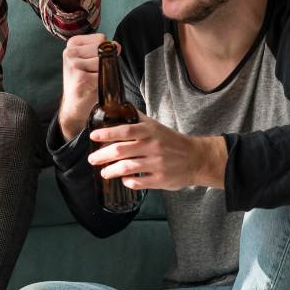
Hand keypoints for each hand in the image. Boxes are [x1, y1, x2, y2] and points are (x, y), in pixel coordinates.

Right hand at [57, 33, 106, 140]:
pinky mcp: (81, 78)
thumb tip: (116, 45)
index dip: (104, 51)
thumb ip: (103, 49)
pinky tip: (93, 87)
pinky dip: (104, 82)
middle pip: (102, 48)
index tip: (93, 63)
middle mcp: (69, 53)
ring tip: (93, 80)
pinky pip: (104, 75)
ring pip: (104, 61)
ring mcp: (73, 65)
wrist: (74, 105)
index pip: (100, 38)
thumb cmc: (85, 81)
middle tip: (93, 73)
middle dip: (104, 61)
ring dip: (104, 73)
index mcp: (72, 45)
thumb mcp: (91, 60)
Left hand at [88, 112, 226, 190]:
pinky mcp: (160, 179)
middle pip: (121, 151)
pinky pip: (138, 182)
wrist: (198, 158)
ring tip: (104, 172)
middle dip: (102, 155)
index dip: (107, 133)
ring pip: (127, 168)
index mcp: (150, 132)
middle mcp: (153, 147)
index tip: (93, 136)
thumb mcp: (156, 126)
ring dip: (111, 171)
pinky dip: (128, 182)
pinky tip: (123, 180)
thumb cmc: (172, 141)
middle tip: (92, 159)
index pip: (125, 130)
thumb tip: (118, 107)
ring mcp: (157, 164)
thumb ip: (137, 119)